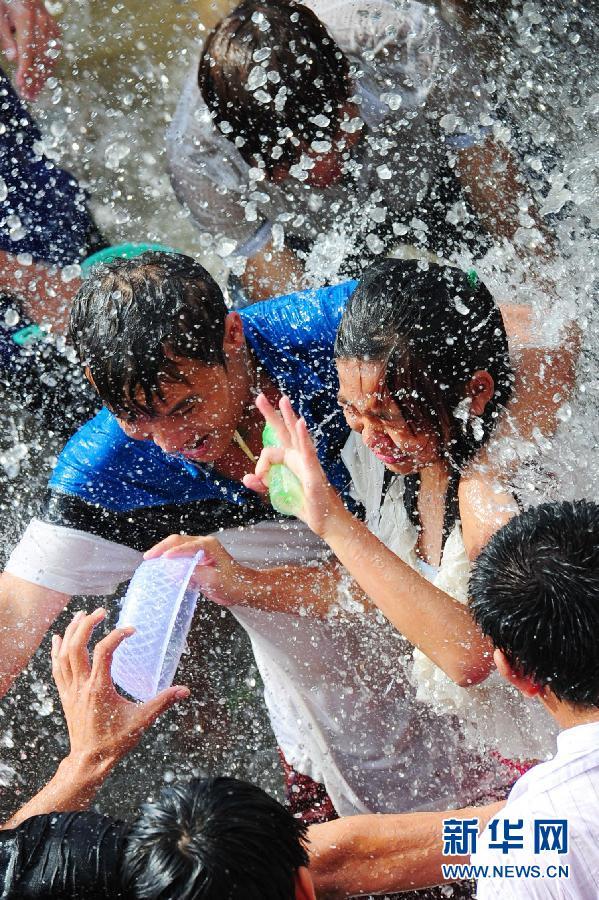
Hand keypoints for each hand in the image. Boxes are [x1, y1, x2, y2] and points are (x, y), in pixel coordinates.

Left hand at [0, 0, 60, 99]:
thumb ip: (5, 36)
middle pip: (41, 58)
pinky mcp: (53, 26)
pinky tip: (45, 75)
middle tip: (29, 96)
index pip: (27, 51)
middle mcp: (41, 22)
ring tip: (36, 90)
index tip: (21, 85)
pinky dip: (51, 64)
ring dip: (44, 76)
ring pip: (51, 55)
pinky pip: (55, 49)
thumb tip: (13, 59)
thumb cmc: (6, 0)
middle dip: (35, 79)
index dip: (25, 71)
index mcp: (25, 17)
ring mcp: (49, 24)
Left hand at [51, 608, 189, 772]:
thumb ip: (162, 702)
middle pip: (77, 647)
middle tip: (100, 612)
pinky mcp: (65, 695)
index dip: (117, 636)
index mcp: (99, 688)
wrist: (89, 761)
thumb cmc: (114, 742)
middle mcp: (81, 685)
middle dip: (86, 625)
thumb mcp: (141, 721)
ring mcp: (70, 690)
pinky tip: (58, 638)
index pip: (104, 651)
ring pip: (63, 654)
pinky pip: (57, 668)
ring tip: (80, 616)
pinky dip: (56, 650)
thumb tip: (184, 690)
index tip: (131, 630)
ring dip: (71, 633)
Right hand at [144, 535, 254, 607]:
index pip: (186, 546)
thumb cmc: (233, 584)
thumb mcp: (213, 581)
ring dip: (163, 552)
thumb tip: (176, 571)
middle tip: (148, 557)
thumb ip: (195, 574)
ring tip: (150, 560)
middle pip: (177, 541)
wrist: (243, 589)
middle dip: (162, 548)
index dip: (172, 553)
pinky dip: (169, 559)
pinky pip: (180, 555)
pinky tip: (160, 566)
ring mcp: (200, 551)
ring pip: (177, 546)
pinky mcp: (197, 559)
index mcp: (208, 545)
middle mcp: (203, 544)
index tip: (161, 560)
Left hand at [243, 393, 343, 538]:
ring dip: (289, 417)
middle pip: (283, 430)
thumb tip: (246, 478)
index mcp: (290, 459)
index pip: (269, 451)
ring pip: (297, 436)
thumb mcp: (277, 494)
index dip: (260, 464)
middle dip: (272, 414)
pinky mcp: (314, 473)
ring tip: (283, 401)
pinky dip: (304, 438)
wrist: (326, 521)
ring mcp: (308, 463)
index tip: (258, 480)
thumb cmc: (305, 504)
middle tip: (260, 397)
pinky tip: (300, 424)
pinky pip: (308, 453)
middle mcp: (299, 457)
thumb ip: (262, 485)